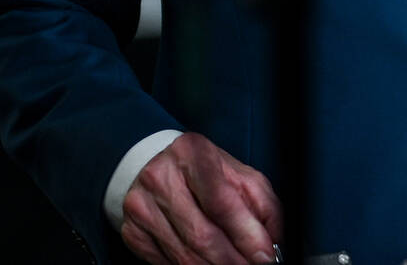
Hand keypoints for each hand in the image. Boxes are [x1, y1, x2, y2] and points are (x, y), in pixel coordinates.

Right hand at [121, 132, 281, 264]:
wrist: (152, 165)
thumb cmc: (201, 170)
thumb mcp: (237, 174)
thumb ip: (261, 204)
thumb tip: (272, 243)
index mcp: (192, 153)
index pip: (222, 202)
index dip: (246, 235)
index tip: (264, 256)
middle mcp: (161, 178)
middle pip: (202, 235)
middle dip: (233, 261)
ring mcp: (142, 207)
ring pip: (184, 255)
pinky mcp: (133, 232)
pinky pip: (166, 263)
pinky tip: (207, 264)